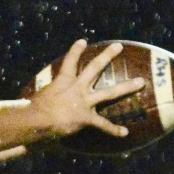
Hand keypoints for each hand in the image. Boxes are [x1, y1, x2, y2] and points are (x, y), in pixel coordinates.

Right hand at [29, 40, 144, 138]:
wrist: (38, 121)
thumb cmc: (33, 110)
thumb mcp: (39, 97)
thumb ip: (46, 96)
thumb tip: (37, 102)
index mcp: (63, 81)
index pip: (69, 61)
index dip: (76, 50)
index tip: (82, 41)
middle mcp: (77, 88)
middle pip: (95, 68)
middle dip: (107, 56)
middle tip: (118, 47)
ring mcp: (84, 102)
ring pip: (110, 92)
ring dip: (126, 87)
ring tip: (141, 82)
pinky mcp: (86, 118)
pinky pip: (103, 124)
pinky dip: (114, 129)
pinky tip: (125, 132)